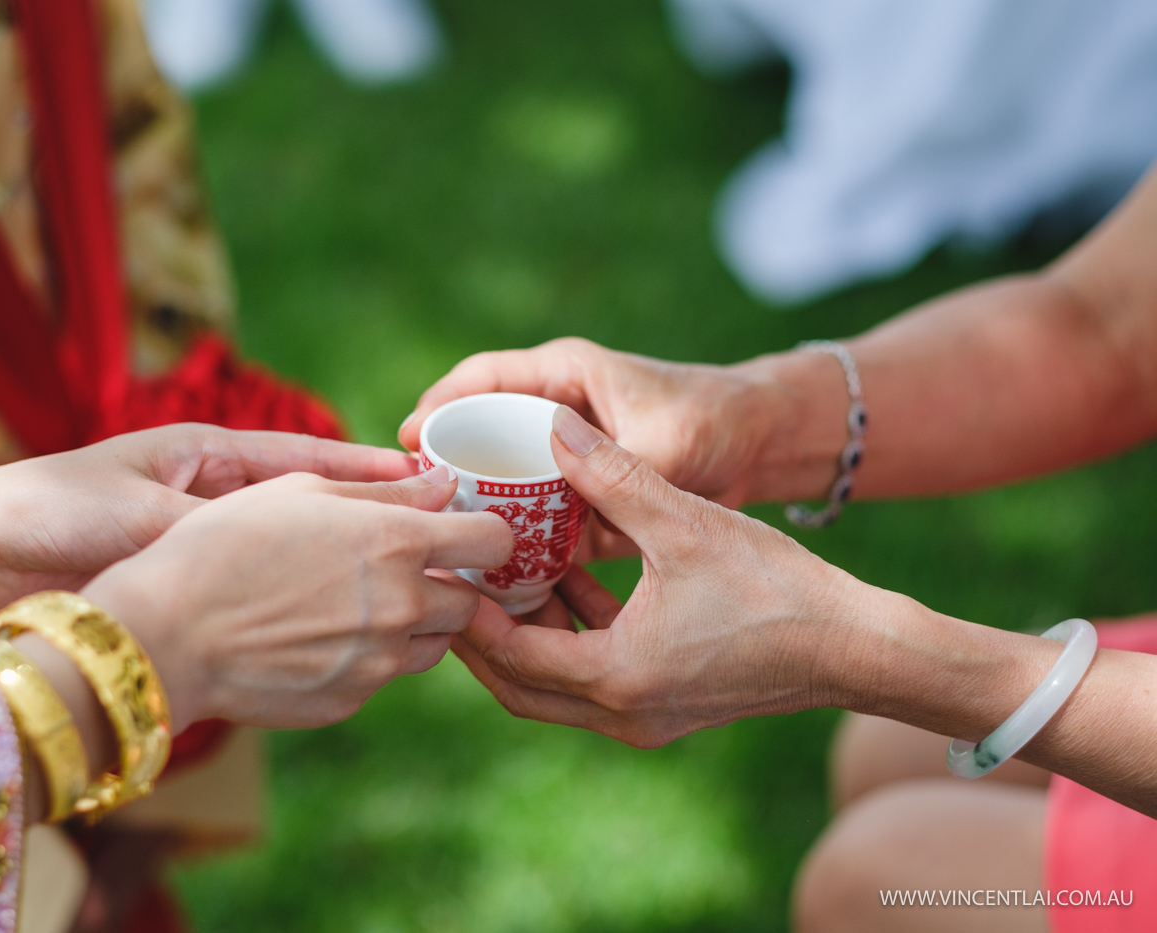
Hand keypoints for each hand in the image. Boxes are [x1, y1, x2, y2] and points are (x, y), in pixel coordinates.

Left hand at [0, 423, 418, 617]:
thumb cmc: (53, 510)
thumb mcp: (142, 513)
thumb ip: (215, 529)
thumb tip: (293, 550)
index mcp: (207, 458)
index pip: (306, 459)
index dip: (368, 469)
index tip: (428, 476)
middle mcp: (213, 496)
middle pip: (311, 505)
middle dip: (371, 517)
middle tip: (440, 531)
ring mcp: (204, 541)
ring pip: (291, 550)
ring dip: (341, 560)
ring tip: (405, 579)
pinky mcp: (187, 583)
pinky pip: (258, 589)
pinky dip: (297, 600)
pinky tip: (338, 618)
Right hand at [80, 467, 512, 728]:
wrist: (165, 634)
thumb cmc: (224, 544)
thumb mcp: (301, 491)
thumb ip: (386, 491)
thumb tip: (444, 486)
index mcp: (397, 543)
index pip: (493, 541)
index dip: (483, 535)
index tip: (462, 535)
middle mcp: (402, 607)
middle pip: (468, 603)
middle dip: (444, 586)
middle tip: (397, 571)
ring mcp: (379, 663)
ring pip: (432, 646)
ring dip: (413, 626)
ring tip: (352, 606)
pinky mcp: (351, 700)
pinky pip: (382, 677)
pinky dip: (365, 658)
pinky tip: (315, 638)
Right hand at [399, 338, 783, 517]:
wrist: (762, 445)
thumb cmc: (714, 422)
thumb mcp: (662, 446)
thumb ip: (612, 470)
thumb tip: (552, 503)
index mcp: (564, 375)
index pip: (479, 380)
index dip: (435, 407)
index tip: (403, 444)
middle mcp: (556, 411)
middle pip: (479, 433)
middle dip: (446, 469)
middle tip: (414, 508)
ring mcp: (565, 455)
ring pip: (502, 478)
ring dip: (478, 509)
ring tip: (444, 546)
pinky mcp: (579, 492)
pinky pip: (535, 512)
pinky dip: (517, 538)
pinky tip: (498, 573)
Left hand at [452, 407, 869, 748]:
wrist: (856, 648)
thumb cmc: (776, 589)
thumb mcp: (686, 523)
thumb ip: (614, 477)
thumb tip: (554, 426)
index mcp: (618, 678)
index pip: (511, 655)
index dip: (470, 613)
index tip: (446, 570)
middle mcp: (622, 714)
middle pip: (518, 685)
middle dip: (482, 637)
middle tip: (457, 583)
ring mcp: (645, 719)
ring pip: (555, 688)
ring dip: (528, 637)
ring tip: (505, 574)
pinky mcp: (666, 708)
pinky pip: (594, 680)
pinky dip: (573, 638)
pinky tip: (570, 581)